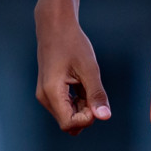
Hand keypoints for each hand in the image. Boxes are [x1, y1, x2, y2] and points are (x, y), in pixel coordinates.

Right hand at [35, 11, 111, 134]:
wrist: (55, 26)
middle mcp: (45, 97)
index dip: (87, 119)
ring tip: (87, 83)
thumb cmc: (72, 43)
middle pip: (68, 122)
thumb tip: (104, 117)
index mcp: (52, 92)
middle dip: (85, 114)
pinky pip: (65, 106)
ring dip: (82, 106)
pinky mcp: (49, 91)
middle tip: (94, 90)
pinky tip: (82, 84)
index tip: (97, 101)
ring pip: (67, 115)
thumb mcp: (89, 69)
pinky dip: (77, 101)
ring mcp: (45, 94)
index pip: (69, 124)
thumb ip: (96, 94)